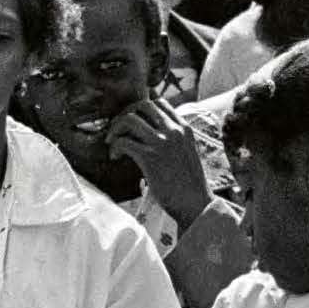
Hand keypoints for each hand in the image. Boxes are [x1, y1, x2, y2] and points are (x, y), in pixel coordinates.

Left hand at [106, 98, 209, 229]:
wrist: (196, 204)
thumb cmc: (190, 185)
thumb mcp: (188, 154)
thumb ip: (174, 141)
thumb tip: (151, 137)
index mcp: (185, 129)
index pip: (160, 103)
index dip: (141, 109)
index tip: (131, 121)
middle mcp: (174, 131)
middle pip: (142, 105)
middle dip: (126, 114)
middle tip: (118, 130)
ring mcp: (161, 142)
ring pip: (130, 119)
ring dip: (116, 129)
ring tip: (112, 142)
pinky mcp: (149, 157)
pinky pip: (123, 141)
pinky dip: (115, 147)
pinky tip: (115, 157)